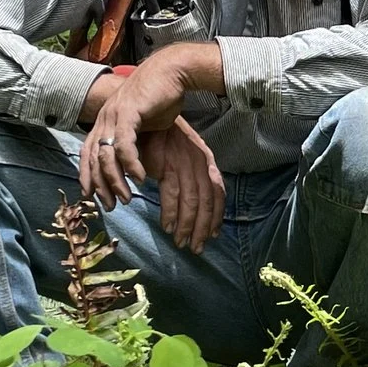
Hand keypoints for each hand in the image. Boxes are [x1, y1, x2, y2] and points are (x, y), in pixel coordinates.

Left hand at [80, 52, 195, 208]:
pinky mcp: (128, 113)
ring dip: (115, 180)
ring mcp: (114, 115)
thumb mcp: (141, 124)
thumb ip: (132, 141)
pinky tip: (139, 178)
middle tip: (110, 206)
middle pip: (93, 159)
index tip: (92, 197)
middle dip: (100, 186)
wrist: (170, 72)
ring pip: (106, 155)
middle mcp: (104, 119)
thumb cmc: (158, 98)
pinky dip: (131, 164)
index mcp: (105, 122)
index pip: (87, 154)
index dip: (87, 176)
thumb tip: (131, 163)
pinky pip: (124, 144)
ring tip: (126, 197)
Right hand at [142, 118, 225, 248]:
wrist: (149, 118)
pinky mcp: (167, 166)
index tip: (214, 234)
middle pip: (207, 203)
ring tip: (181, 242)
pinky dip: (170, 213)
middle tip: (197, 248)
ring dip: (187, 226)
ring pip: (191, 202)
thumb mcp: (186, 157)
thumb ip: (194, 177)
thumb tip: (198, 202)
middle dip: (203, 228)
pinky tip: (167, 226)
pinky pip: (172, 195)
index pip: (218, 194)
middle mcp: (200, 164)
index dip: (217, 216)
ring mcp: (185, 165)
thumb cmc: (166, 140)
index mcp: (207, 162)